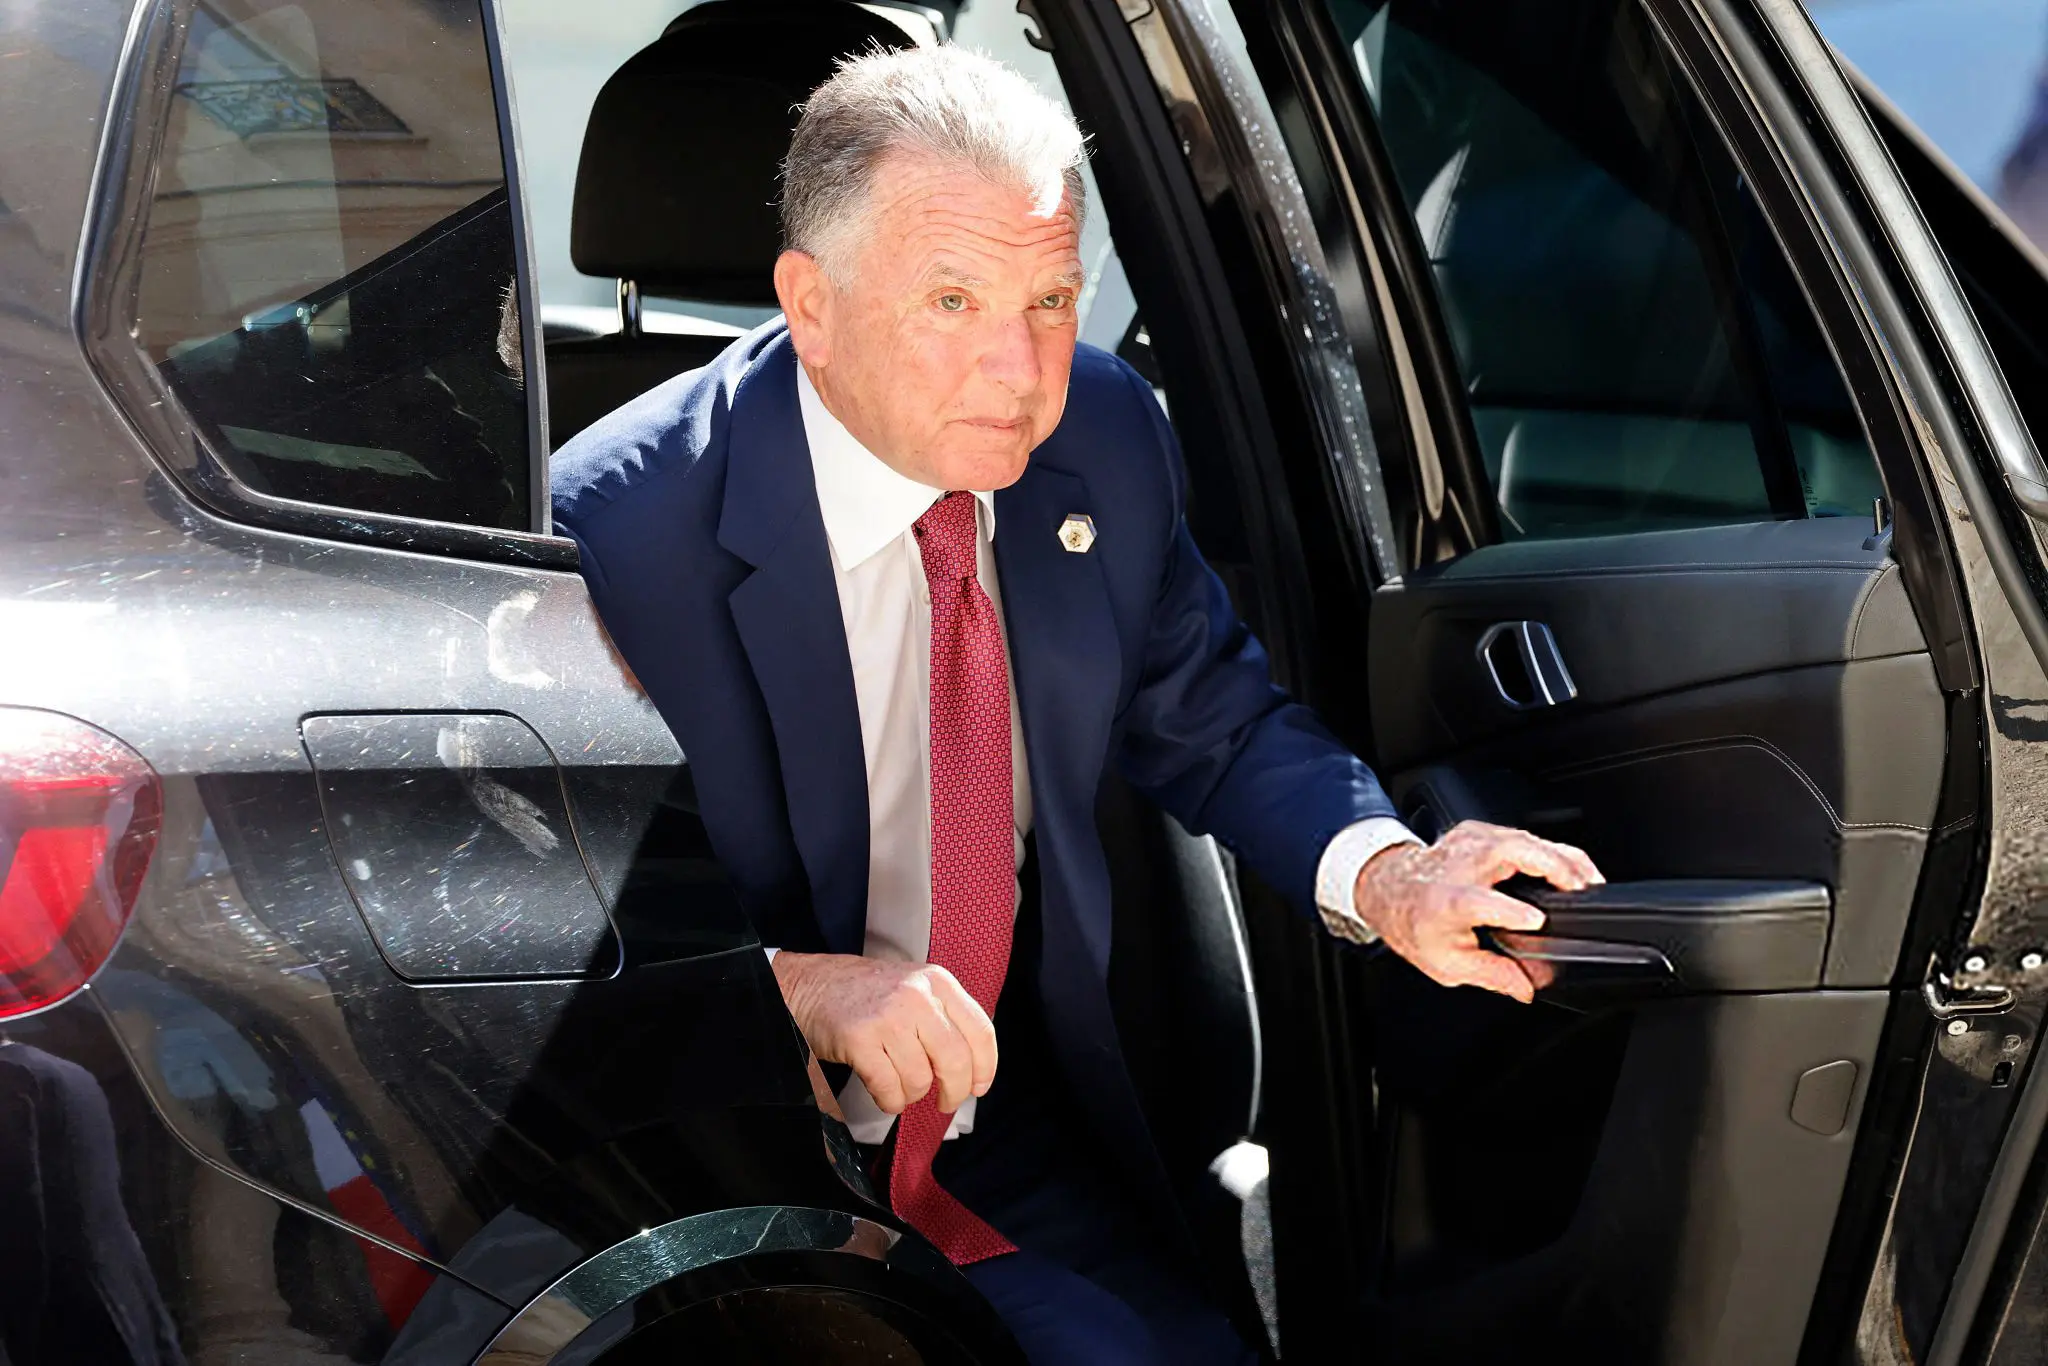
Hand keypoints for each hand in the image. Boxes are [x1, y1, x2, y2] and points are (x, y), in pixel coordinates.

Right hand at [771, 952, 997, 1114]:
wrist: (812, 985)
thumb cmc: (867, 994)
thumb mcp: (915, 988)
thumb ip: (944, 1017)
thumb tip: (972, 1068)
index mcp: (937, 982)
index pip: (981, 1031)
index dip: (985, 1067)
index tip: (979, 1086)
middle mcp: (917, 995)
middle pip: (956, 1060)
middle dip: (954, 1091)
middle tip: (945, 1101)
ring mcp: (889, 1017)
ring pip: (920, 1079)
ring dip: (911, 1094)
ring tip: (899, 1084)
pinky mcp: (860, 1039)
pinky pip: (889, 1088)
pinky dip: (890, 1101)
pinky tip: (885, 1093)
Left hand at [1353, 820, 1602, 1002]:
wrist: (1390, 886)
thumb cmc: (1414, 922)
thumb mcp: (1446, 962)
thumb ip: (1492, 975)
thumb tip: (1528, 988)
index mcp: (1447, 902)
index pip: (1479, 902)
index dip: (1510, 911)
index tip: (1536, 920)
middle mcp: (1459, 866)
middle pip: (1510, 854)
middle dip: (1553, 867)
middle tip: (1585, 891)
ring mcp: (1471, 842)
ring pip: (1524, 839)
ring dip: (1563, 858)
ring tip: (1590, 881)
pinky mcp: (1482, 832)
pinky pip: (1524, 836)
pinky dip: (1552, 851)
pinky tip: (1570, 868)